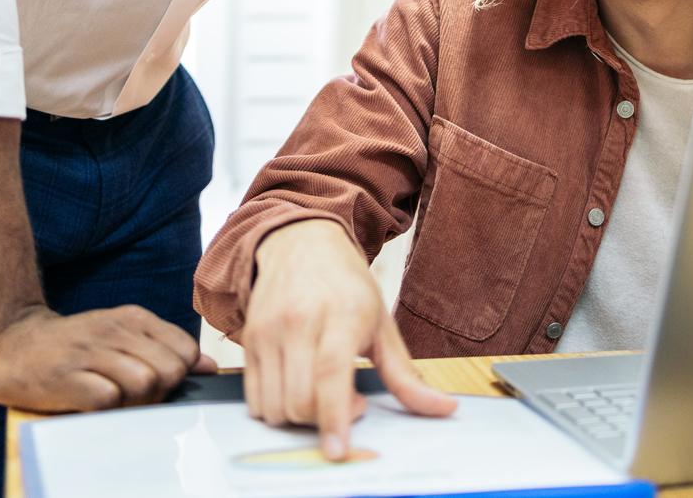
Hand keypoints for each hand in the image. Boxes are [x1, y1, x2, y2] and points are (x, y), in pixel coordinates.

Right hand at [0, 303, 217, 411]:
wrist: (12, 344)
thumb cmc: (75, 346)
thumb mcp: (122, 335)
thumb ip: (165, 348)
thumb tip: (209, 366)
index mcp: (133, 317)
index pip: (185, 350)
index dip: (177, 374)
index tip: (156, 380)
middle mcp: (114, 329)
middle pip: (170, 370)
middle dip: (160, 391)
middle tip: (133, 393)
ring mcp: (90, 351)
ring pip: (145, 383)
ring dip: (134, 401)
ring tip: (112, 397)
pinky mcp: (67, 377)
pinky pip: (108, 400)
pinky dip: (106, 408)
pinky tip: (91, 401)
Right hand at [244, 219, 455, 459]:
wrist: (300, 244)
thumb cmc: (346, 286)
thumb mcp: (382, 324)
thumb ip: (406, 375)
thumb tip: (443, 409)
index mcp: (341, 313)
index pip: (331, 372)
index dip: (335, 415)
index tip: (338, 448)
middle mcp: (299, 320)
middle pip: (300, 399)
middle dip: (325, 420)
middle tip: (349, 403)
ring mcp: (269, 330)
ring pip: (275, 405)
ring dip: (299, 418)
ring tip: (322, 394)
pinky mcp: (249, 339)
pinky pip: (254, 398)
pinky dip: (276, 409)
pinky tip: (298, 389)